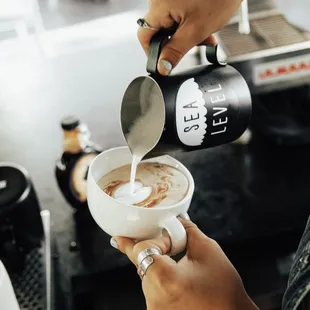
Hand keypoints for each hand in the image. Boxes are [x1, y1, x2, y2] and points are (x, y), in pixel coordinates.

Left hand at [112, 219, 258, 309]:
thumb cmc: (224, 290)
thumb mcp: (208, 251)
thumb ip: (187, 231)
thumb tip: (177, 220)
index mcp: (163, 279)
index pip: (141, 249)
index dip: (154, 238)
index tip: (158, 234)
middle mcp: (153, 298)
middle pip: (141, 262)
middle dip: (152, 248)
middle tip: (158, 237)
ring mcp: (154, 309)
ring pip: (146, 276)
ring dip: (156, 263)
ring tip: (173, 257)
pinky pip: (152, 289)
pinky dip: (159, 277)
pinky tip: (172, 272)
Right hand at [138, 0, 241, 74]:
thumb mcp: (196, 30)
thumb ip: (176, 51)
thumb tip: (162, 67)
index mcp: (159, 7)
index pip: (144, 37)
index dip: (153, 53)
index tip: (165, 62)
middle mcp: (160, 0)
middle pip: (159, 31)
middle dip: (176, 43)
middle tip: (193, 46)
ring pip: (171, 24)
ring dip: (186, 34)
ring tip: (204, 34)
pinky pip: (178, 14)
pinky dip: (189, 23)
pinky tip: (203, 25)